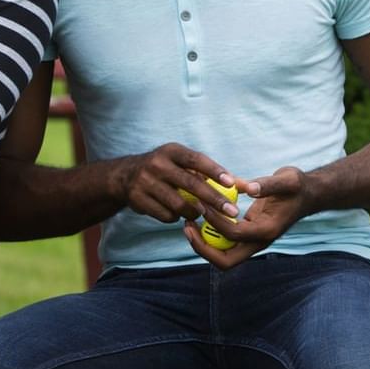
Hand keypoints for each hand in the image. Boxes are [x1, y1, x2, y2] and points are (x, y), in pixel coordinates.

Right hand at [111, 143, 246, 224]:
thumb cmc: (166, 169)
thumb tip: (245, 185)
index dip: (214, 171)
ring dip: (195, 212)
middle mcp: (157, 164)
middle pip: (190, 184)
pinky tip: (177, 213)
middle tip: (232, 212)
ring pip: (179, 204)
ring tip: (201, 213)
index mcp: (171, 151)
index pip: (196, 160)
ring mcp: (145, 183)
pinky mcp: (138, 200)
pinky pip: (166, 215)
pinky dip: (176, 217)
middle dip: (214, 200)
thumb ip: (210, 172)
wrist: (124, 177)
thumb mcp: (181, 162)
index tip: (231, 183)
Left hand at [183, 166, 309, 269]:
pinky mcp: (246, 235)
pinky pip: (223, 243)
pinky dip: (209, 234)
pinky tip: (199, 215)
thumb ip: (268, 184)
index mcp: (267, 231)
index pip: (234, 235)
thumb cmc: (297, 186)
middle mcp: (258, 242)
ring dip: (202, 244)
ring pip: (221, 256)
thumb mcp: (287, 180)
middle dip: (202, 248)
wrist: (307, 195)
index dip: (215, 221)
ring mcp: (251, 242)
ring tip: (187, 223)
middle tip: (187, 227)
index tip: (203, 203)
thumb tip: (247, 188)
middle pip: (225, 261)